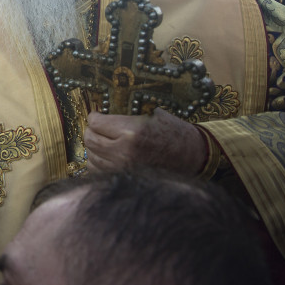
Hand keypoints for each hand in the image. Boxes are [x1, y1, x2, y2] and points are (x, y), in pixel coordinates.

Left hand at [84, 109, 206, 175]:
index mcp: (132, 131)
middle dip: (91, 130)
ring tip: (103, 139)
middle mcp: (124, 151)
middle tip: (98, 126)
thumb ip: (127, 110)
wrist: (193, 157)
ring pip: (92, 157)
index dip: (95, 116)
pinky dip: (98, 162)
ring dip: (94, 147)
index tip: (98, 114)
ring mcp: (123, 168)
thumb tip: (104, 104)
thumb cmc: (174, 132)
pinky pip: (98, 171)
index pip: (96, 123)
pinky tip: (106, 155)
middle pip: (91, 139)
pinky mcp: (124, 179)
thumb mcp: (153, 112)